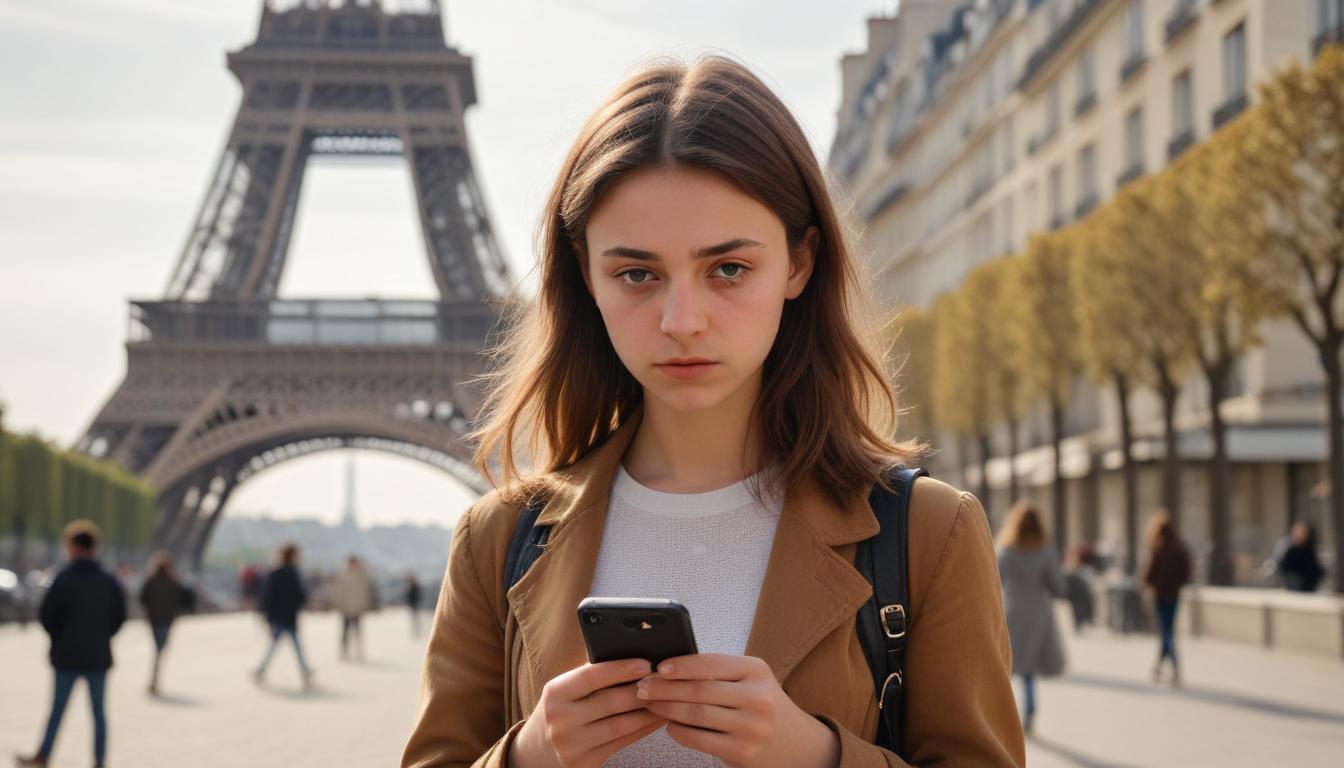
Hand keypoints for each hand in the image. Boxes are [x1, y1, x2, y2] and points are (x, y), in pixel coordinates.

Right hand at [510, 658, 668, 767]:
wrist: (536, 752)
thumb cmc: (559, 711)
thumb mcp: (564, 690)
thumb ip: (589, 676)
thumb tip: (630, 656)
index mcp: (555, 693)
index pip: (591, 676)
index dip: (621, 669)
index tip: (646, 663)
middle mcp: (561, 720)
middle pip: (611, 701)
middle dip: (642, 690)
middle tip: (665, 680)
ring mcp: (572, 744)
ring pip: (621, 725)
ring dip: (648, 712)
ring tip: (667, 699)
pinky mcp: (585, 763)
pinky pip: (622, 743)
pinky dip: (642, 730)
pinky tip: (656, 719)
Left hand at [635, 653, 838, 767]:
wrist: (796, 744)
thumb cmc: (762, 704)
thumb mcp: (751, 680)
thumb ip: (720, 673)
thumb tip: (669, 668)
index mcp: (757, 671)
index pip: (711, 664)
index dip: (681, 665)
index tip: (658, 667)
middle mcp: (757, 698)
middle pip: (699, 690)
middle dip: (665, 688)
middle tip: (643, 687)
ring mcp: (750, 727)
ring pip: (696, 715)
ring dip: (666, 709)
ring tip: (650, 703)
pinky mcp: (742, 752)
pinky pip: (699, 740)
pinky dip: (678, 731)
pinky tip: (669, 725)